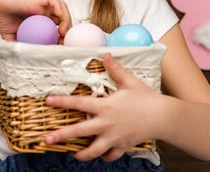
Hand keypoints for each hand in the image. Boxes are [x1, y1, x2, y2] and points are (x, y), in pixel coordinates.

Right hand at [0, 0, 71, 41]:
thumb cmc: (2, 17)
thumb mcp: (11, 37)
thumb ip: (18, 45)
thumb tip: (24, 58)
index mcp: (39, 21)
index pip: (57, 28)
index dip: (62, 37)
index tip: (61, 47)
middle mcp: (43, 13)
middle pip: (63, 19)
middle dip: (68, 30)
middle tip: (64, 41)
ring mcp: (41, 6)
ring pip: (62, 9)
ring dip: (66, 19)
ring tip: (63, 31)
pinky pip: (52, 0)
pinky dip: (58, 6)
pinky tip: (58, 14)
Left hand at [44, 54, 163, 161]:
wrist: (163, 117)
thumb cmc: (146, 97)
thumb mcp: (130, 81)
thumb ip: (115, 69)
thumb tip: (105, 54)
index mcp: (105, 106)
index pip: (79, 103)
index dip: (62, 101)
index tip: (48, 100)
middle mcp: (106, 124)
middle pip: (79, 131)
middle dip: (61, 136)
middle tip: (46, 139)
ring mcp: (113, 137)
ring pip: (92, 150)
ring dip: (80, 154)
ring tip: (71, 154)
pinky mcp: (122, 146)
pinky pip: (109, 155)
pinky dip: (104, 156)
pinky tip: (99, 154)